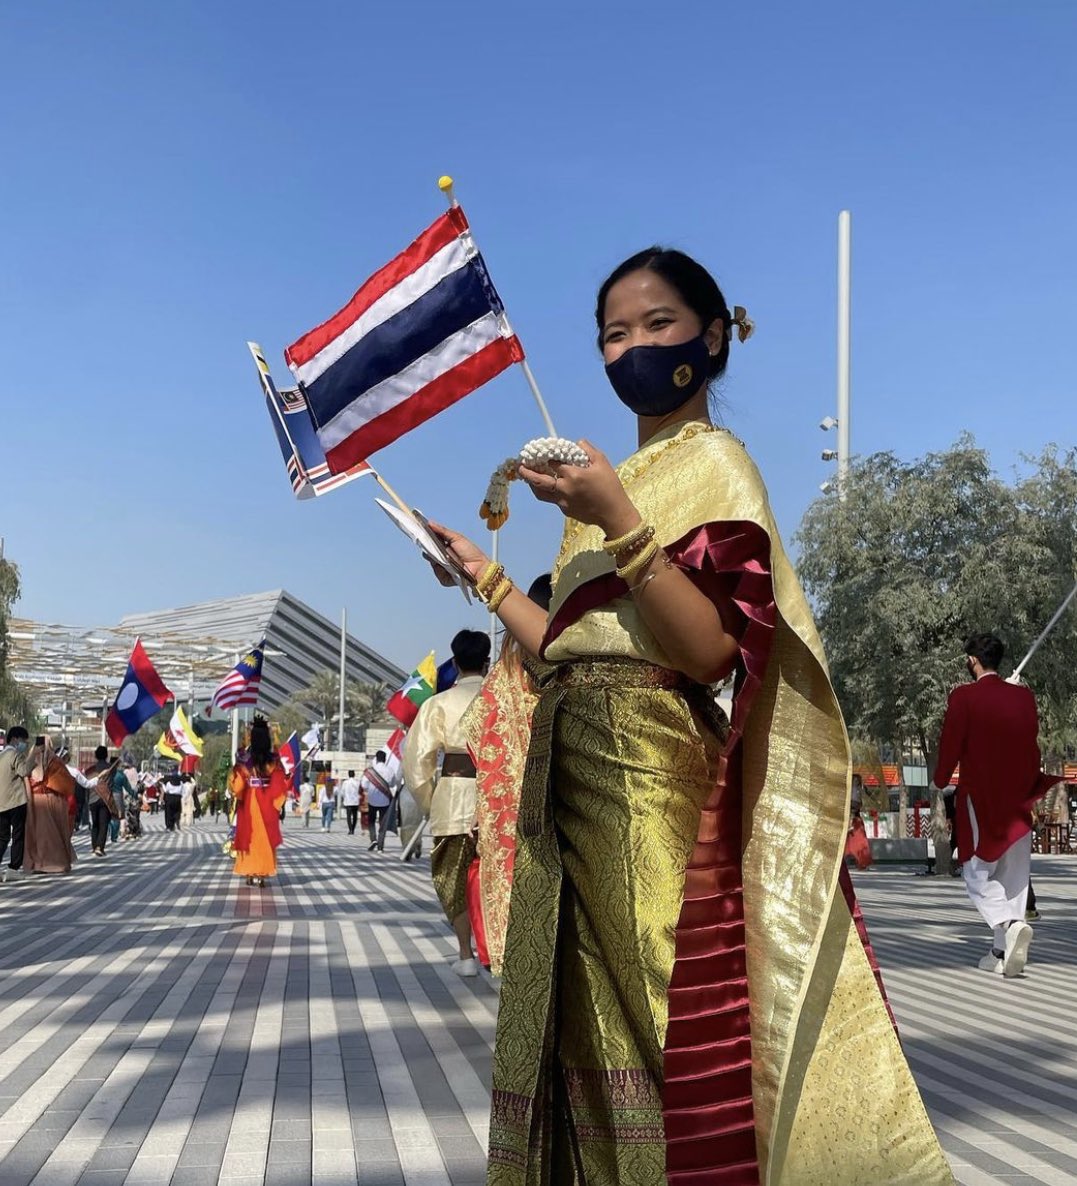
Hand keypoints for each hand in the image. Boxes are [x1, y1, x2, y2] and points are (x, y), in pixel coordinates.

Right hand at [425, 522, 490, 585]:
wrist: (479, 567)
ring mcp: (443, 568)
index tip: (421, 534)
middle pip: (429, 554)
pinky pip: (438, 574)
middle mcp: (442, 558)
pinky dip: (443, 571)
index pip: (431, 543)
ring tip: (447, 557)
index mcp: (444, 548)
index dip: (426, 540)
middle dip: (429, 550)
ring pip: (433, 564)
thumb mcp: (456, 537)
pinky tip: (450, 568)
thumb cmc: (470, 552)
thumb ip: (442, 531)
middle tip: (432, 546)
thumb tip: (429, 523)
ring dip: (437, 560)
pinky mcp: (444, 578)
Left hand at [519, 441, 638, 534]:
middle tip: (520, 466)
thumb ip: (587, 450)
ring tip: (527, 478)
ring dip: (532, 485)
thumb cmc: (610, 487)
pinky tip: (551, 487)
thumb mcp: (602, 463)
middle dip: (527, 472)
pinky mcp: (564, 510)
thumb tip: (576, 443)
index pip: (552, 462)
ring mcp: (562, 501)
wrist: (613, 513)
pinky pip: (553, 499)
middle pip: (539, 479)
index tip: (541, 452)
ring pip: (540, 493)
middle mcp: (564, 488)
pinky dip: (549, 492)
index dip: (545, 456)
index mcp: (573, 474)